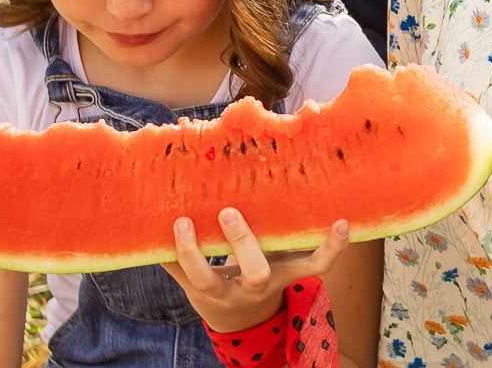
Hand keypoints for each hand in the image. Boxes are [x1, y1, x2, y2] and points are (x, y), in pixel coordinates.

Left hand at [162, 209, 350, 333]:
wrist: (239, 321)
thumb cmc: (263, 273)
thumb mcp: (280, 259)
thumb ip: (288, 232)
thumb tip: (294, 171)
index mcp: (281, 274)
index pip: (315, 266)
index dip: (332, 247)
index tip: (342, 222)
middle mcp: (254, 286)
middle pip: (255, 272)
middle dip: (242, 243)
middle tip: (228, 212)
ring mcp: (222, 292)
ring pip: (205, 279)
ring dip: (190, 252)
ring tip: (181, 222)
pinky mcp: (194, 293)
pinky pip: (177, 276)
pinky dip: (163, 255)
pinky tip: (149, 236)